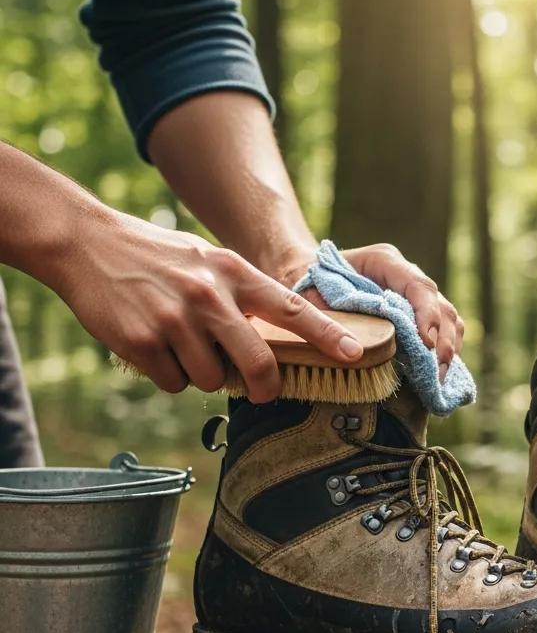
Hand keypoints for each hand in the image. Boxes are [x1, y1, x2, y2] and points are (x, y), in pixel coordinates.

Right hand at [56, 212, 365, 402]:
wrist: (85, 241)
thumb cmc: (158, 257)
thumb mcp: (209, 261)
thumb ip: (243, 296)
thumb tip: (276, 342)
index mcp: (234, 272)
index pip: (291, 308)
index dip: (326, 335)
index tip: (355, 353)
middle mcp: (209, 295)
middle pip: (259, 363)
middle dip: (266, 387)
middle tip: (262, 391)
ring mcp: (174, 319)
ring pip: (211, 380)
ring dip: (203, 375)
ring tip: (182, 344)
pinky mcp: (141, 341)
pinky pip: (173, 384)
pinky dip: (168, 375)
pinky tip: (154, 346)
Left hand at [320, 243, 465, 380]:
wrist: (307, 274)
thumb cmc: (308, 283)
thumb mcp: (311, 297)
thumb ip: (330, 318)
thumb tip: (354, 350)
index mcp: (383, 261)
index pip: (417, 285)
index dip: (427, 314)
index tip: (426, 343)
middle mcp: (405, 274)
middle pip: (440, 304)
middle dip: (444, 340)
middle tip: (437, 371)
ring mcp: (414, 293)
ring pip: (448, 317)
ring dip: (449, 348)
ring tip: (439, 378)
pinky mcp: (416, 312)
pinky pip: (443, 329)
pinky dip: (444, 351)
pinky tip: (438, 373)